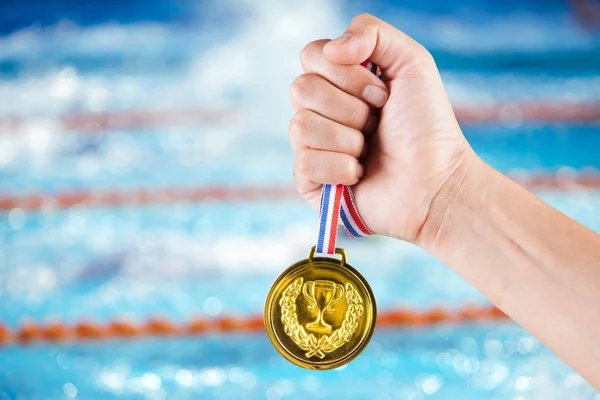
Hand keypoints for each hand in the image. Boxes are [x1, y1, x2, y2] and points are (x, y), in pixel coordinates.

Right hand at [289, 13, 474, 242]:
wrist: (435, 182)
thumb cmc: (427, 127)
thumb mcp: (412, 63)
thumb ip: (373, 32)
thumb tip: (330, 49)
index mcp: (339, 81)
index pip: (311, 55)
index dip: (346, 73)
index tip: (382, 94)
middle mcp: (321, 110)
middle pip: (301, 89)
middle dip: (350, 108)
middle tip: (378, 123)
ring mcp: (313, 146)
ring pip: (300, 126)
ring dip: (347, 139)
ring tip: (369, 151)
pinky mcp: (310, 182)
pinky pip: (304, 163)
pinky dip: (339, 168)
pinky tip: (359, 174)